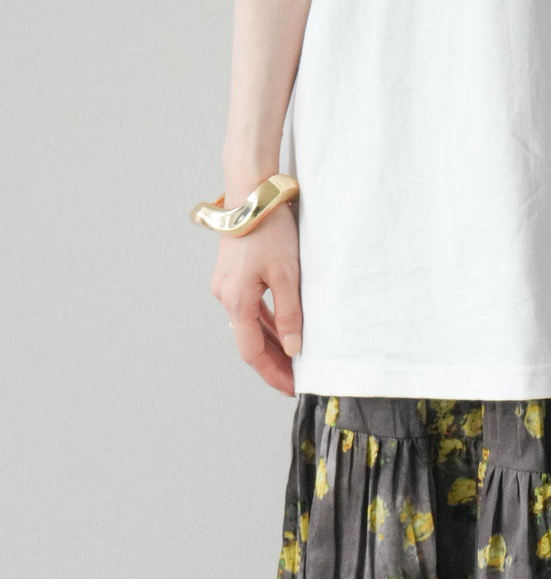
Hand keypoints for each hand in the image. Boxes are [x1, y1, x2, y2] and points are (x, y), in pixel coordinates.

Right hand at [209, 200, 302, 395]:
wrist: (252, 192)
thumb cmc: (269, 229)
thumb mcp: (287, 274)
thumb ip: (290, 313)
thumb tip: (293, 348)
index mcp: (236, 301)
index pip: (253, 352)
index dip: (272, 373)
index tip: (292, 387)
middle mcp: (225, 296)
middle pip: (249, 340)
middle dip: (273, 360)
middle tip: (296, 377)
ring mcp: (226, 284)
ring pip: (249, 323)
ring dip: (270, 340)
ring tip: (293, 356)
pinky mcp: (232, 272)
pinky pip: (249, 305)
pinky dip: (265, 319)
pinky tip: (281, 325)